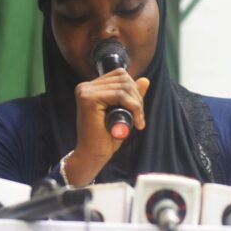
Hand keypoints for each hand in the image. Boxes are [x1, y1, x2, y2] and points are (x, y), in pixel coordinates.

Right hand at [63, 70, 149, 185]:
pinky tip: (136, 123)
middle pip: (123, 79)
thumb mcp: (123, 112)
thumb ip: (131, 96)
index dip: (134, 90)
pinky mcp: (89, 99)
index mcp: (90, 87)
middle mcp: (85, 86)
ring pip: (124, 86)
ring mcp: (85, 91)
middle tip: (139, 117)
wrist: (93, 155)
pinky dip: (133, 107)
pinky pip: (120, 95)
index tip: (138, 109)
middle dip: (137, 97)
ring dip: (137, 104)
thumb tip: (145, 80)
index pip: (120, 75)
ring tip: (138, 121)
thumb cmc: (106, 136)